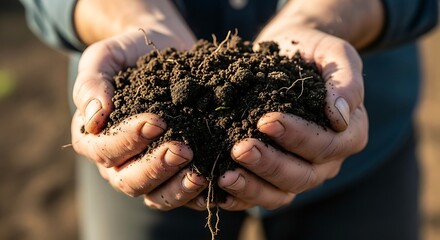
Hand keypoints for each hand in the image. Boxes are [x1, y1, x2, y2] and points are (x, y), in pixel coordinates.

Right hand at [71, 1, 208, 209]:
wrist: (163, 50)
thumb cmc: (130, 55)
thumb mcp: (105, 58)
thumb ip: (92, 83)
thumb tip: (94, 117)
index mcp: (94, 138)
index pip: (104, 150)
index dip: (128, 140)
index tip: (157, 121)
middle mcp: (117, 162)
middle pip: (129, 181)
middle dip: (156, 168)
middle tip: (183, 149)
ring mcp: (147, 171)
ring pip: (156, 195)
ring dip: (178, 187)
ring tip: (201, 172)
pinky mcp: (174, 174)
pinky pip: (183, 195)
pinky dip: (198, 193)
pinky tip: (216, 180)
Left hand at [217, 27, 367, 209]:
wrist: (289, 53)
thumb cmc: (314, 53)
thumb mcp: (335, 54)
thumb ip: (346, 81)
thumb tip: (339, 117)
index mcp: (347, 134)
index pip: (326, 145)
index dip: (298, 137)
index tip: (265, 120)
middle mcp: (326, 161)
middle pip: (302, 176)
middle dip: (269, 164)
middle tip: (239, 149)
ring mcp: (300, 171)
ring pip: (281, 193)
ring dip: (252, 187)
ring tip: (224, 175)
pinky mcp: (274, 176)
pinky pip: (260, 195)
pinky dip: (239, 196)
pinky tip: (217, 186)